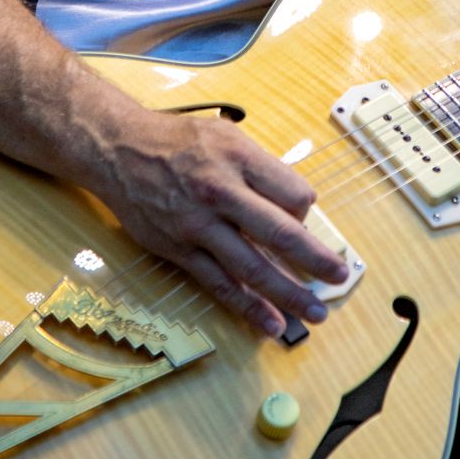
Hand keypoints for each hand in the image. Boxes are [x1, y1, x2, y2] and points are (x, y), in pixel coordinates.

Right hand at [89, 107, 347, 338]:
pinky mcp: (180, 249)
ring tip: (316, 312)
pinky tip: (270, 323)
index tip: (306, 218)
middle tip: (340, 277)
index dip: (308, 211)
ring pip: (253, 267)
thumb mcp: (226, 135)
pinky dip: (248, 306)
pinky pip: (220, 284)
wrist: (119, 149)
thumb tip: (295, 206)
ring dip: (289, 294)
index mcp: (239, 159)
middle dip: (316, 260)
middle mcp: (220, 192)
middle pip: (280, 233)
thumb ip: (261, 168)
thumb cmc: (178, 140)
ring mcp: (199, 226)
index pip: (294, 194)